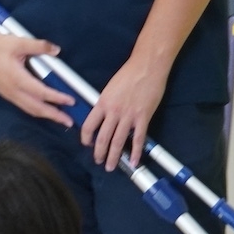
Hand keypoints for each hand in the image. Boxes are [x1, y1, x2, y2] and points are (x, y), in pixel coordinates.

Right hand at [0, 24, 76, 126]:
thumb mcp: (17, 41)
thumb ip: (38, 46)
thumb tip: (56, 51)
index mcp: (16, 78)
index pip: (40, 92)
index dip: (56, 98)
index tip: (70, 101)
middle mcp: (13, 91)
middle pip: (36, 108)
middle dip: (54, 115)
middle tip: (70, 121)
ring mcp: (9, 94)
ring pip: (30, 109)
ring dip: (46, 115)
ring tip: (60, 119)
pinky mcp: (8, 94)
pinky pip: (25, 106)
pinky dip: (37, 110)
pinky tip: (45, 110)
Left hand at [80, 51, 168, 170]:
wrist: (147, 66)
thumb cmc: (129, 74)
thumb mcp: (110, 88)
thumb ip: (105, 104)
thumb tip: (101, 117)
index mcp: (102, 103)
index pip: (88, 125)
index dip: (85, 138)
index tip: (87, 144)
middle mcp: (113, 112)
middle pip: (102, 138)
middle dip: (99, 153)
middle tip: (99, 161)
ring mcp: (128, 116)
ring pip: (117, 141)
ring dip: (113, 156)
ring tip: (110, 166)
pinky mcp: (143, 117)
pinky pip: (138, 139)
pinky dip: (135, 152)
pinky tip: (133, 161)